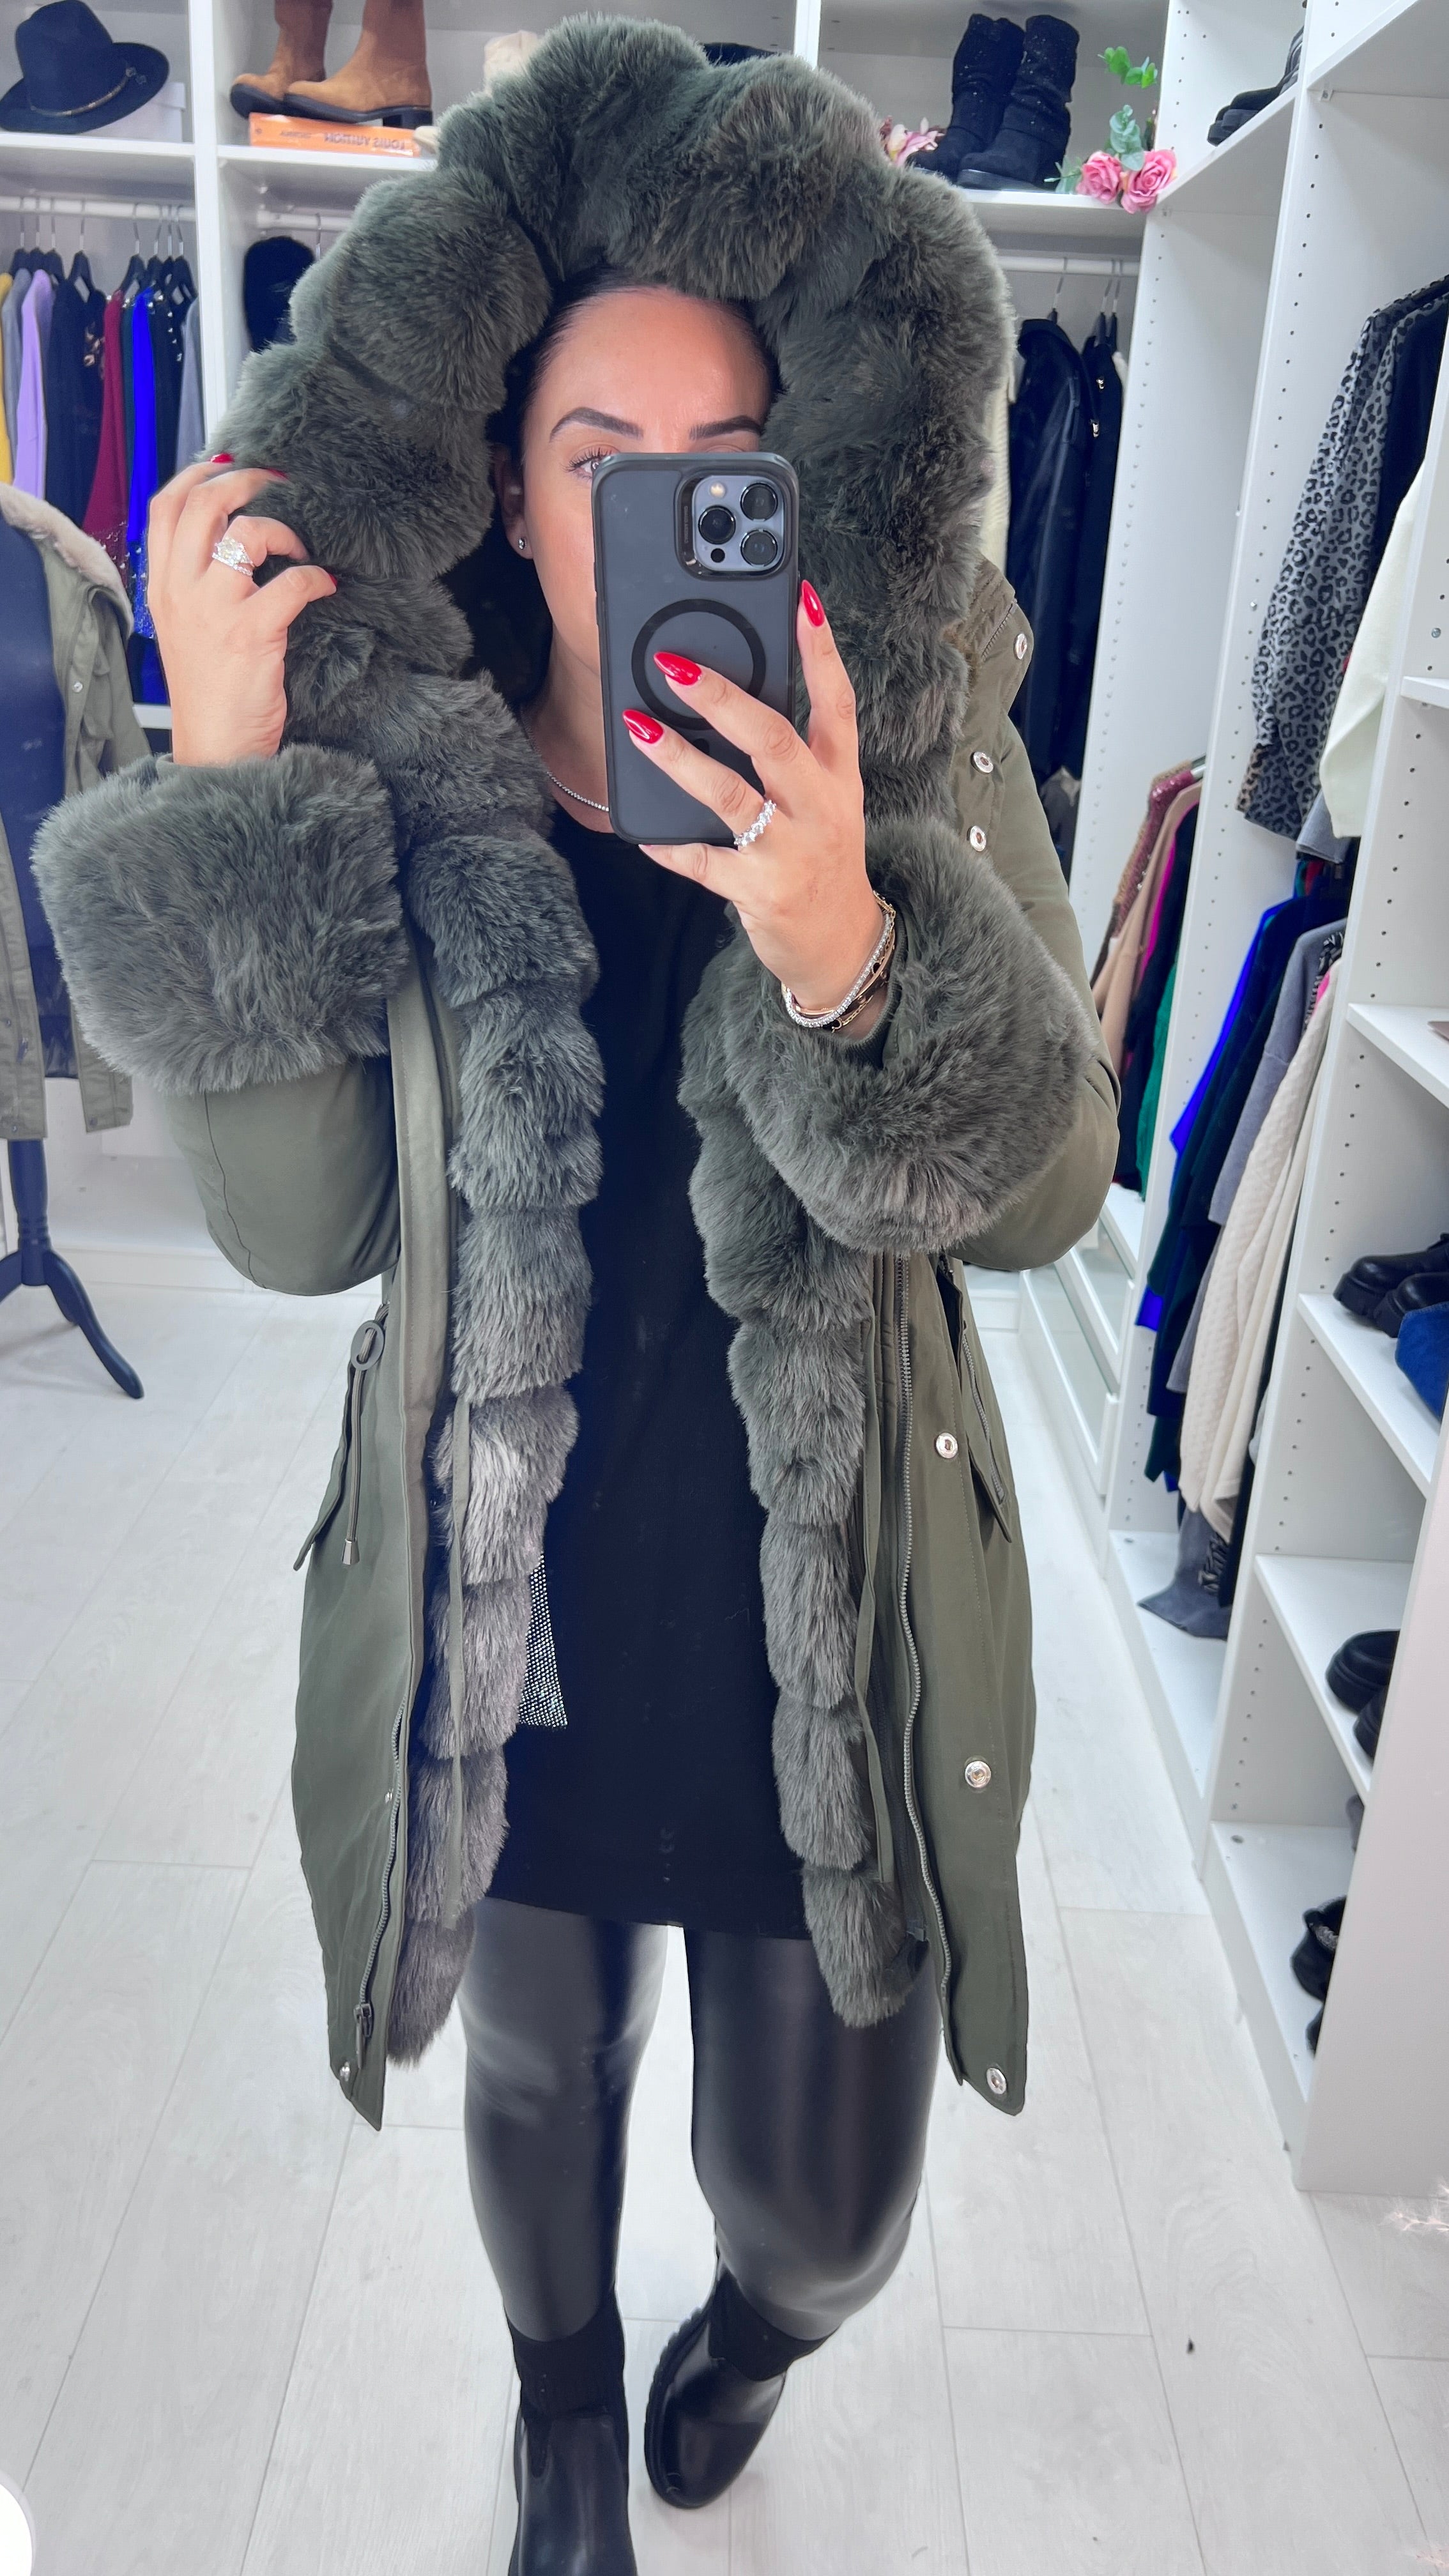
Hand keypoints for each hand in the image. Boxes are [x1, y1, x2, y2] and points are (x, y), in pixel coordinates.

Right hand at [146, 459, 336, 765]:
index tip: (226, 465)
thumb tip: (226, 541)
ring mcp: (214, 610)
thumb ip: (195, 584)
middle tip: (276, 482)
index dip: (197, 475)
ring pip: (246, 532)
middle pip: (204, 505)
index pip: (165, 507)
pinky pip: (291, 582)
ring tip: (301, 546)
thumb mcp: (185, 629)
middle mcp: (181, 591)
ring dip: (283, 528)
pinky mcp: (251, 632)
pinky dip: (316, 576)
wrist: (215, 746)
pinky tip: (325, 584)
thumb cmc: (209, 692)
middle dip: (244, 481)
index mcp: (162, 586)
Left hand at [629, 580, 885, 1022]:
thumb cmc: (823, 861)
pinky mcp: (760, 891)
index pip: (838, 704)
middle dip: (724, 699)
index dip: (821, 651)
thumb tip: (730, 700)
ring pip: (731, 796)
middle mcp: (820, 809)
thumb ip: (794, 758)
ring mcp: (790, 851)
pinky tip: (642, 833)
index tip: (803, 599)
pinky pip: (703, 862)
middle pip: (775, 741)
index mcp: (838, 778)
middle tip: (676, 666)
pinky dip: (670, 846)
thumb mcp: (827, 804)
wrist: (841, 946)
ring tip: (640, 727)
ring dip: (680, 759)